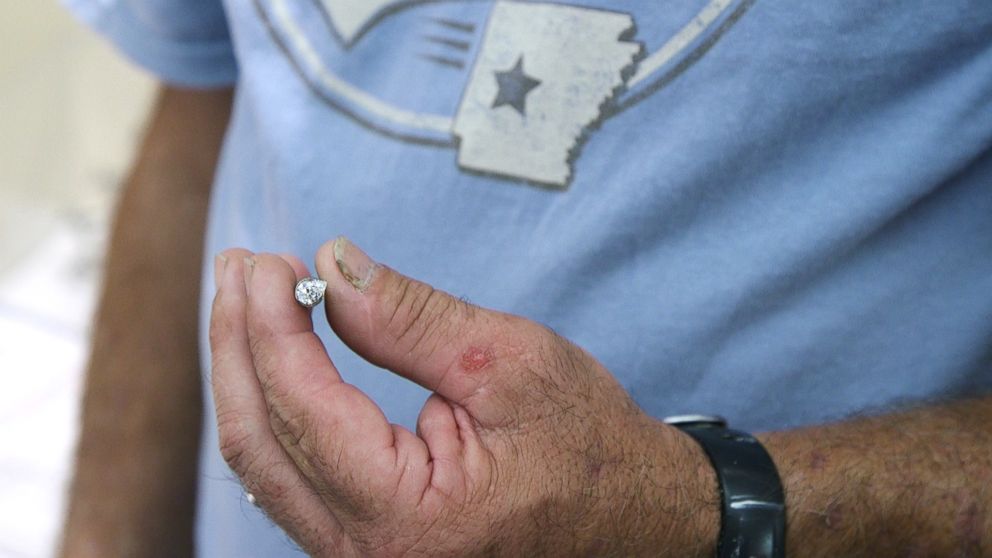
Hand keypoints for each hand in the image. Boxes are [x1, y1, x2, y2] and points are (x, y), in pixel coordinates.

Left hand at [209, 238, 717, 556]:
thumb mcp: (510, 365)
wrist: (632, 516)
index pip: (304, 408)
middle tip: (239, 266)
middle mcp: (369, 557)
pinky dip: (275, 408)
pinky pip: (291, 477)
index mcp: (410, 521)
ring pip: (264, 462)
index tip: (268, 260)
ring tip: (244, 298)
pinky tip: (273, 357)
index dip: (273, 324)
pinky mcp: (364, 546)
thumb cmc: (588, 447)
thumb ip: (411, 319)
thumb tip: (332, 266)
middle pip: (260, 440)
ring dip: (247, 373)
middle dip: (239, 343)